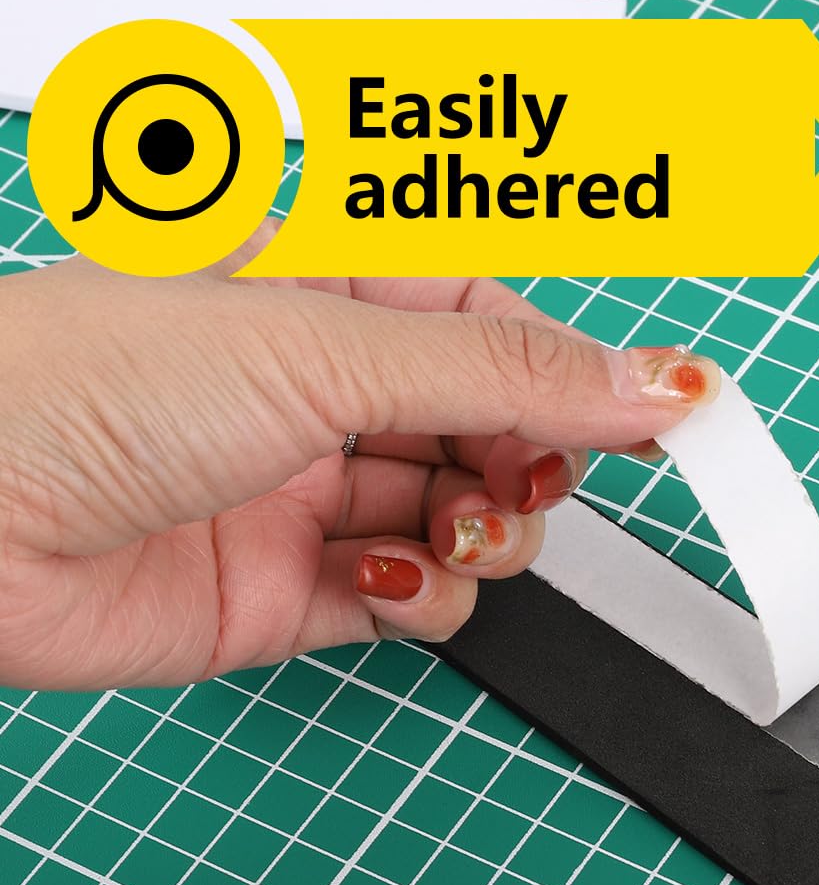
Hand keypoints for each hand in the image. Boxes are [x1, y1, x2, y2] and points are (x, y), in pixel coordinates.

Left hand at [0, 230, 717, 688]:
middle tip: (526, 479)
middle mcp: (329, 389)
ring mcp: (319, 492)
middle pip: (501, 430)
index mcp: (334, 288)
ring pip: (472, 520)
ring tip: (448, 531)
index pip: (503, 328)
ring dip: (486, 534)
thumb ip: (507, 372)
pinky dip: (426, 595)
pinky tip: (382, 576)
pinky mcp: (303, 589)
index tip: (664, 417)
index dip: (582, 376)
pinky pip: (420, 596)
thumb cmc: (87, 386)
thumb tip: (650, 379)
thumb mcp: (326, 346)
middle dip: (531, 463)